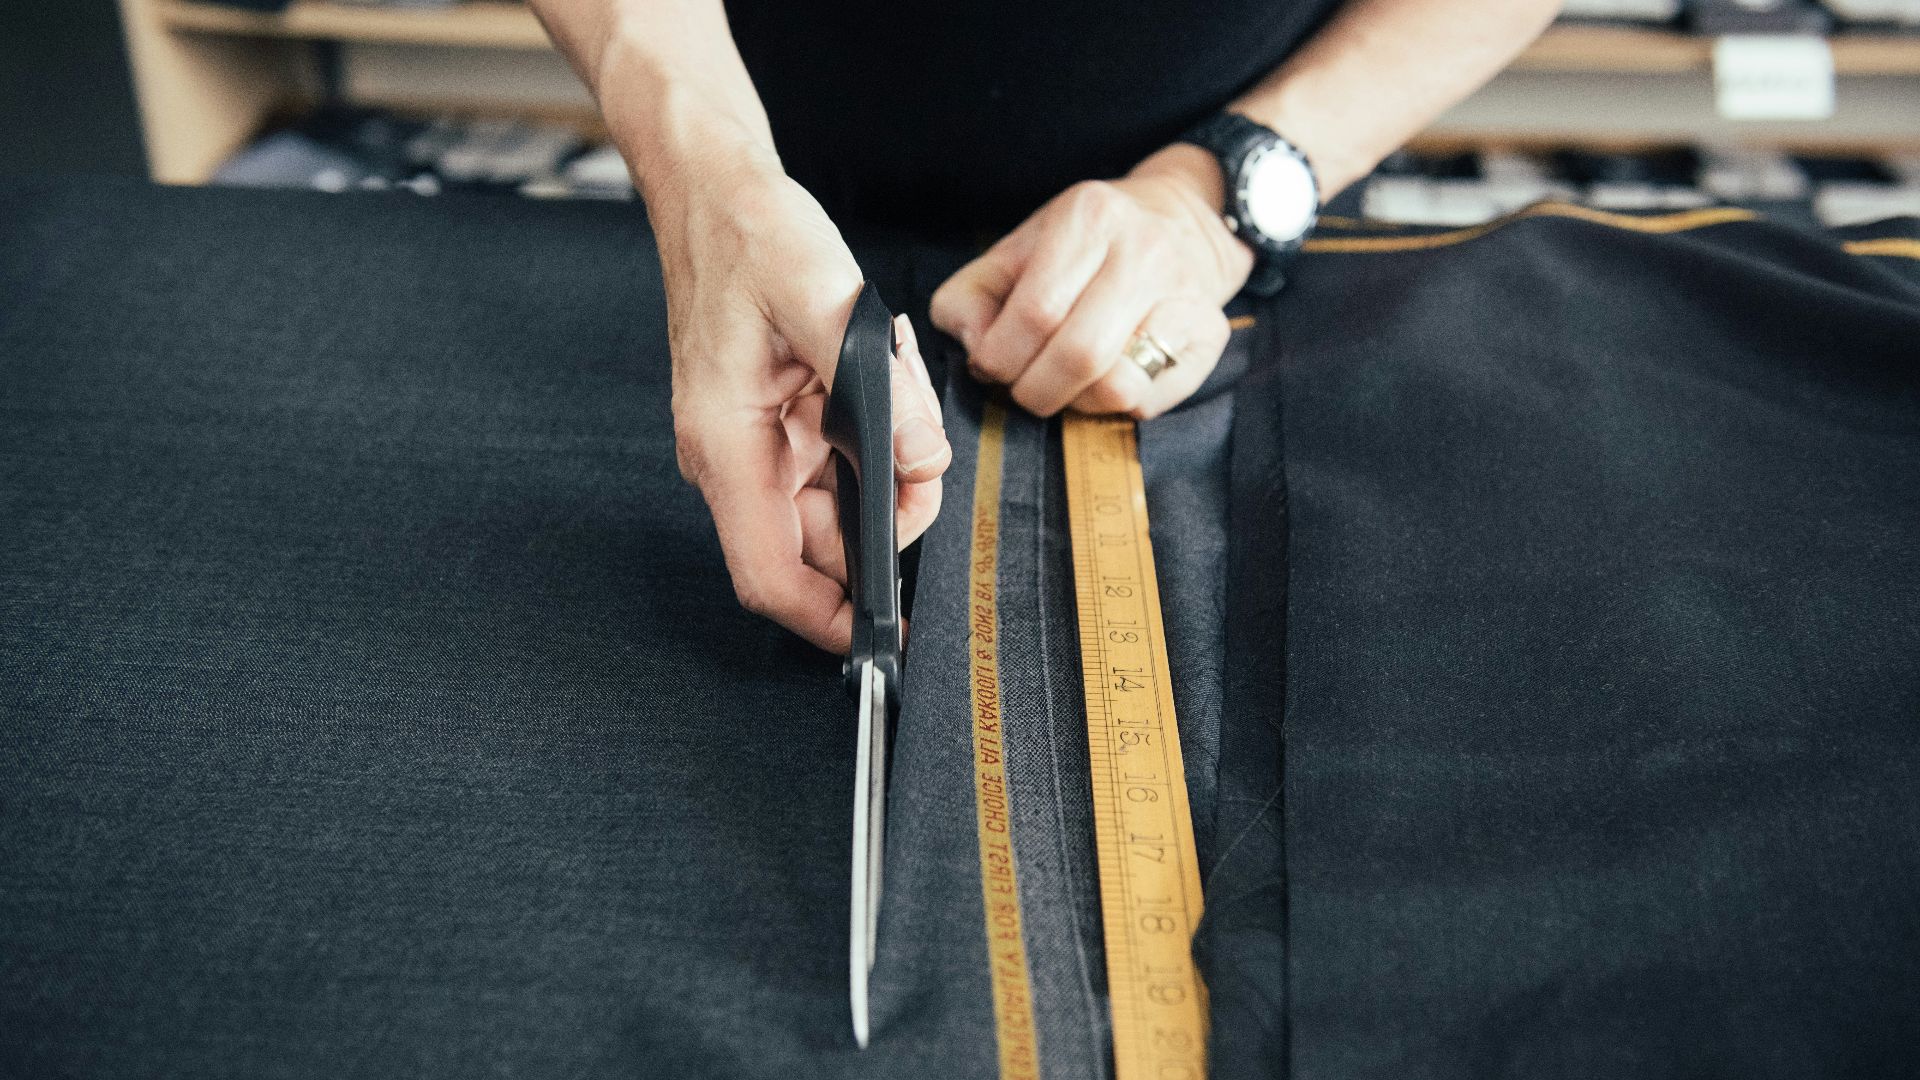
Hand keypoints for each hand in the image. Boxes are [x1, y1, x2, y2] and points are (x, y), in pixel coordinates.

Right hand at [653, 148, 949, 652]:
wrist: (716, 193)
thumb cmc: (752, 237)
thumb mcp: (825, 299)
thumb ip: (882, 391)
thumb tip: (922, 462)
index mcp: (727, 447)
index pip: (772, 576)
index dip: (830, 621)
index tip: (886, 637)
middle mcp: (735, 460)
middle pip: (819, 549)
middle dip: (885, 524)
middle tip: (922, 462)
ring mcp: (756, 448)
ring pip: (836, 509)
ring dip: (885, 477)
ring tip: (898, 399)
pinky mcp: (778, 428)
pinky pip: (838, 466)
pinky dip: (876, 445)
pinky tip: (883, 389)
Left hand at [930, 144, 1255, 419]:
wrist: (1182, 220)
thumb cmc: (1086, 245)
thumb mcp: (1018, 250)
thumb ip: (970, 295)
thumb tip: (973, 349)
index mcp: (1090, 219)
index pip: (1034, 313)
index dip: (1000, 357)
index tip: (991, 363)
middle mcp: (1144, 252)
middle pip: (1077, 355)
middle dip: (1033, 389)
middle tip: (1023, 385)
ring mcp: (1184, 296)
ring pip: (1116, 386)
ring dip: (1073, 402)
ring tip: (1062, 384)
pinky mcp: (1210, 335)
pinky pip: (1149, 400)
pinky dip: (1112, 406)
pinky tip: (1101, 380)